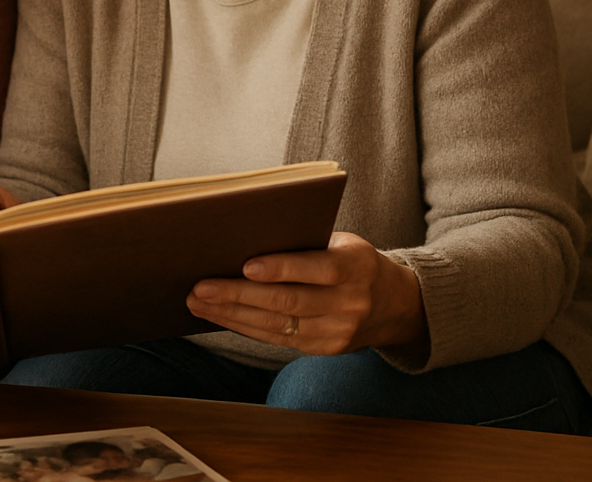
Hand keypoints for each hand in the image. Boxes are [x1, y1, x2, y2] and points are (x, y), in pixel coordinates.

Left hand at [185, 231, 424, 354]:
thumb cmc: (353, 262)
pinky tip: (220, 316)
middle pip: (287, 301)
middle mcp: (350, 302)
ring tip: (198, 303)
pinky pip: (277, 338)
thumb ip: (305, 244)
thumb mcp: (342, 244)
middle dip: (238, 295)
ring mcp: (337, 331)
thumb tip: (244, 242)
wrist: (393, 304)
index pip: (316, 268)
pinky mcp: (324, 348)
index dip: (280, 268)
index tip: (245, 265)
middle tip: (200, 287)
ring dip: (231, 315)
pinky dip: (245, 327)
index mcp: (356, 266)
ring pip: (276, 324)